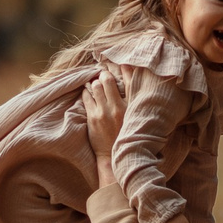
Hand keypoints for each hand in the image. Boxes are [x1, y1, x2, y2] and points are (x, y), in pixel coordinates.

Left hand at [82, 67, 124, 188]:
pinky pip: (86, 98)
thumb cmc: (127, 132)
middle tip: (102, 76)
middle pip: (105, 81)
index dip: (116, 71)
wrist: (114, 154)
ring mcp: (103, 113)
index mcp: (130, 107)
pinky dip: (87, 93)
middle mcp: (116, 108)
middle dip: (102, 76)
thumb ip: (133, 93)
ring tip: (95, 84)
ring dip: (94, 83)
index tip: (113, 67)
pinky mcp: (93, 119)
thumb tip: (128, 70)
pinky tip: (88, 92)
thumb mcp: (135, 114)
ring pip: (95, 88)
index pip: (123, 81)